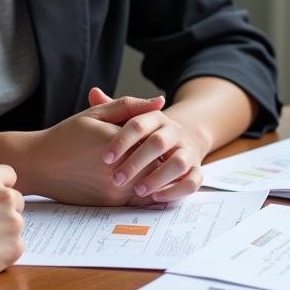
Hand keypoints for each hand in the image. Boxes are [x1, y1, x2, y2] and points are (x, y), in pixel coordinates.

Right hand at [0, 164, 24, 287]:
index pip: (9, 174)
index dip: (2, 186)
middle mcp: (4, 196)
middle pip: (16, 200)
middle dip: (5, 210)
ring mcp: (13, 221)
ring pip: (16, 224)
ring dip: (4, 231)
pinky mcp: (16, 245)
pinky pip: (15, 246)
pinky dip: (4, 252)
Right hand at [24, 92, 166, 204]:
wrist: (39, 165)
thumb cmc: (66, 136)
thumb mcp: (96, 114)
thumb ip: (130, 106)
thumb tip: (160, 102)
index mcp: (117, 142)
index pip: (155, 141)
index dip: (163, 139)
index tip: (167, 134)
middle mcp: (118, 169)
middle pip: (158, 164)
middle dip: (164, 158)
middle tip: (171, 152)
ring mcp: (114, 189)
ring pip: (151, 184)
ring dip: (159, 176)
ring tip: (161, 166)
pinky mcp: (109, 204)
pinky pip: (139, 200)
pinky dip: (148, 192)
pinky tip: (146, 181)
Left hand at [89, 87, 204, 203]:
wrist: (179, 141)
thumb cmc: (145, 133)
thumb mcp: (130, 119)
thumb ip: (113, 110)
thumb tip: (93, 92)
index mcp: (156, 117)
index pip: (139, 124)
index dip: (122, 141)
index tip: (105, 158)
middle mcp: (174, 132)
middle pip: (158, 143)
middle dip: (136, 162)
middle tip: (116, 179)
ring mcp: (188, 151)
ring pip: (178, 163)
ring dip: (158, 177)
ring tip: (138, 191)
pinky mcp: (196, 170)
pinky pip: (193, 181)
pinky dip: (176, 190)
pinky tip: (156, 197)